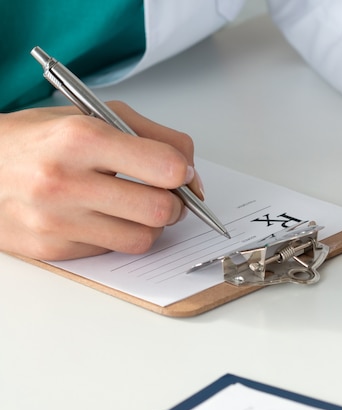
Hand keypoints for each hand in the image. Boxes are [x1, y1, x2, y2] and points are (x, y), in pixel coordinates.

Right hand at [0, 102, 202, 259]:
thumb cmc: (38, 140)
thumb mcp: (93, 114)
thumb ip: (153, 136)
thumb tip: (191, 174)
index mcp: (81, 137)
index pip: (165, 166)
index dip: (183, 172)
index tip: (178, 172)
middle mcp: (67, 181)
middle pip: (160, 209)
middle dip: (174, 204)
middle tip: (164, 195)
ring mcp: (58, 220)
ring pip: (143, 239)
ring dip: (150, 225)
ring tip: (134, 206)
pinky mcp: (53, 249)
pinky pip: (113, 251)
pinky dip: (118, 235)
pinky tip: (101, 217)